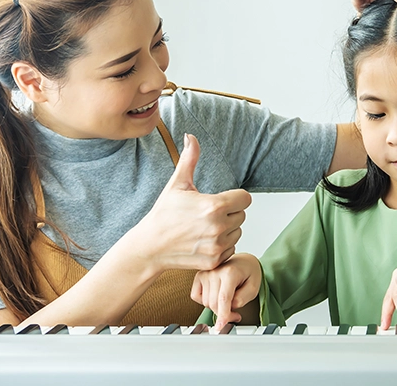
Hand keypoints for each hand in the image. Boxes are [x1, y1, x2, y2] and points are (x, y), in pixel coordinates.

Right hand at [134, 134, 251, 271]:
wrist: (150, 246)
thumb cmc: (163, 214)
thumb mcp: (177, 184)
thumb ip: (189, 159)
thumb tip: (190, 136)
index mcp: (213, 206)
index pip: (245, 198)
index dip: (234, 197)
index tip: (220, 199)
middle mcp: (218, 227)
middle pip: (242, 215)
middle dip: (230, 213)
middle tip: (208, 214)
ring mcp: (217, 246)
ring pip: (238, 232)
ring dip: (227, 229)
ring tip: (205, 227)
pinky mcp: (215, 260)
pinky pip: (231, 248)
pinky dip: (222, 245)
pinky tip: (204, 240)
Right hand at [191, 253, 261, 329]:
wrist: (244, 262)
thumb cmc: (249, 273)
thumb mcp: (253, 288)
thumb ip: (242, 299)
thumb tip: (228, 309)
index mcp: (230, 272)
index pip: (224, 298)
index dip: (223, 315)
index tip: (220, 327)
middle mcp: (215, 271)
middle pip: (214, 303)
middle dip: (224, 314)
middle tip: (235, 314)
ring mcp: (205, 273)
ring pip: (206, 302)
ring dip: (216, 307)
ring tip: (228, 301)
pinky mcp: (199, 276)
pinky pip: (195, 296)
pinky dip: (205, 301)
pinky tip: (215, 296)